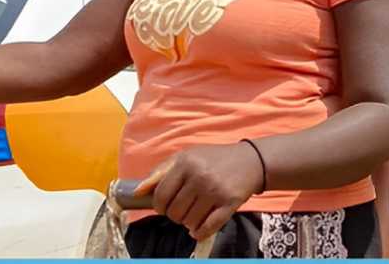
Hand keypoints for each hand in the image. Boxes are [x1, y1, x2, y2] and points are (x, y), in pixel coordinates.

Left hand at [133, 142, 264, 239]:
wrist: (252, 161)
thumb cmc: (214, 159)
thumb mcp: (186, 157)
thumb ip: (160, 172)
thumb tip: (137, 192)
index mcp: (186, 163)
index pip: (160, 195)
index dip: (159, 206)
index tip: (165, 206)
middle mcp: (200, 176)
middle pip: (174, 211)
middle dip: (175, 215)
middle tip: (183, 209)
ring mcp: (215, 190)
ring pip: (189, 221)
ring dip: (188, 223)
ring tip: (194, 214)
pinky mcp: (229, 203)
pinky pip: (208, 227)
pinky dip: (200, 232)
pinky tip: (199, 228)